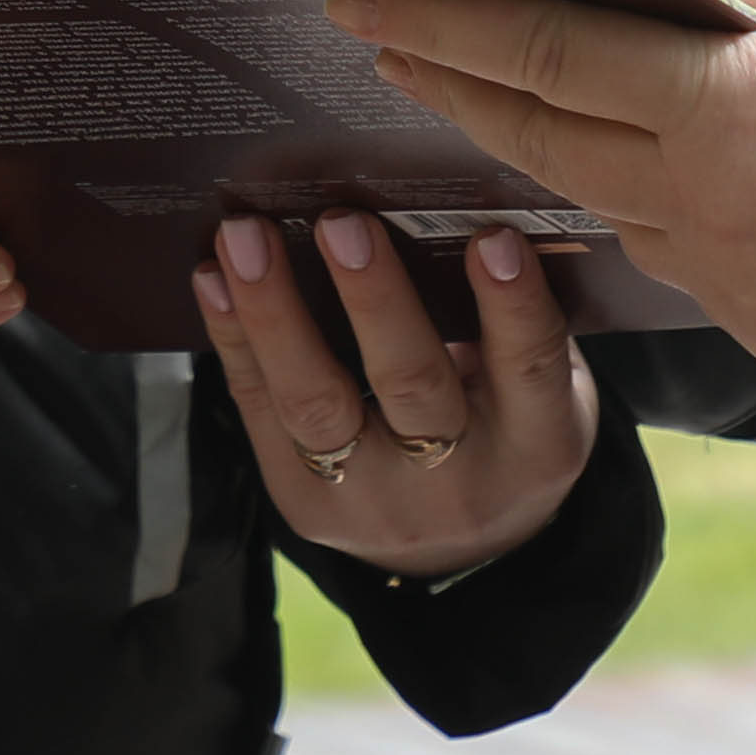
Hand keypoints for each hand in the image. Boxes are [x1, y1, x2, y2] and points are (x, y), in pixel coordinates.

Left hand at [192, 213, 594, 579]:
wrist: (463, 551)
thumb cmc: (506, 426)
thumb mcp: (541, 390)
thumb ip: (506, 320)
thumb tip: (443, 203)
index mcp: (537, 446)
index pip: (529, 367)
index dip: (512, 304)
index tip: (492, 237)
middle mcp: (458, 485)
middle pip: (411, 385)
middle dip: (373, 298)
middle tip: (342, 221)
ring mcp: (374, 503)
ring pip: (317, 408)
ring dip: (275, 314)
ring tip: (246, 236)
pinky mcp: (306, 506)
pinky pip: (262, 416)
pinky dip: (236, 342)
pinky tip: (213, 279)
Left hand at [328, 0, 755, 377]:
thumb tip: (635, 3)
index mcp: (729, 109)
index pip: (543, 55)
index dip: (439, 22)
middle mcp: (713, 211)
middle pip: (538, 142)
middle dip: (441, 87)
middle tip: (367, 42)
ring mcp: (738, 286)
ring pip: (606, 208)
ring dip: (544, 154)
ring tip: (477, 99)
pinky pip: (680, 258)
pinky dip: (649, 208)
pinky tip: (635, 171)